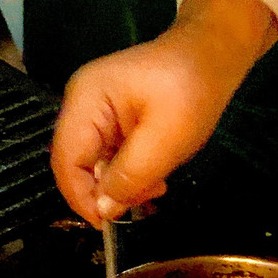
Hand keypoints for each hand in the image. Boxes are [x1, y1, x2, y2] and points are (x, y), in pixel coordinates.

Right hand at [50, 0, 277, 226]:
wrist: (212, 54)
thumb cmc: (191, 89)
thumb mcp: (165, 141)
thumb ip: (130, 177)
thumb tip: (104, 210)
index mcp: (86, 100)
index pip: (65, 160)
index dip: (80, 197)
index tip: (107, 223)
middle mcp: (82, 104)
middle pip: (76, 164)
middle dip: (107, 191)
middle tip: (146, 199)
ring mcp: (95, 111)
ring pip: (94, 165)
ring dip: (123, 184)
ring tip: (156, 185)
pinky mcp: (111, 120)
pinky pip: (110, 157)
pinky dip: (130, 173)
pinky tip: (154, 175)